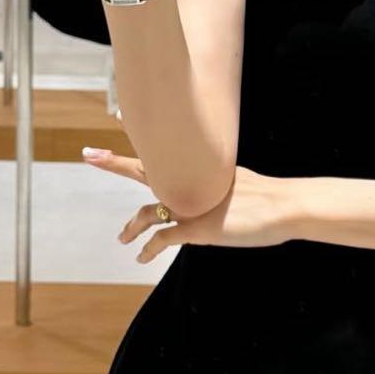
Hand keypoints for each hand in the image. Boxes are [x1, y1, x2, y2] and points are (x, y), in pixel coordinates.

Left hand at [81, 147, 297, 262]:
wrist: (285, 206)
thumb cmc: (272, 197)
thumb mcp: (242, 183)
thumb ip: (223, 187)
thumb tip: (220, 197)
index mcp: (201, 172)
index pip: (164, 152)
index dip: (142, 138)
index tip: (120, 116)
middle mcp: (191, 184)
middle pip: (145, 170)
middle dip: (114, 162)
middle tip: (89, 154)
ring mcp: (192, 206)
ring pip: (149, 212)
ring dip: (131, 226)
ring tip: (122, 239)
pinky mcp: (198, 229)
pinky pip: (164, 239)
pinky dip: (149, 249)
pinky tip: (141, 256)